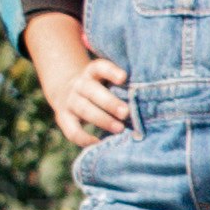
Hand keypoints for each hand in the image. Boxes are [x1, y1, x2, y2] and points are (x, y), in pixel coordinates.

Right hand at [28, 24, 134, 141]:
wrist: (66, 91)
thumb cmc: (100, 87)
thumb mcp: (106, 81)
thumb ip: (121, 87)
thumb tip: (145, 101)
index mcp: (92, 72)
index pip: (99, 67)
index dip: (110, 71)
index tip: (124, 77)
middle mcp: (79, 85)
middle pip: (92, 91)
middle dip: (110, 102)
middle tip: (126, 112)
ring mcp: (70, 101)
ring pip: (84, 109)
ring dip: (102, 120)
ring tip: (120, 129)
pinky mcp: (64, 118)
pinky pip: (72, 130)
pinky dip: (84, 138)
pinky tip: (99, 142)